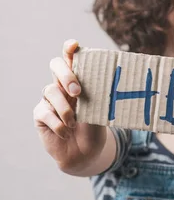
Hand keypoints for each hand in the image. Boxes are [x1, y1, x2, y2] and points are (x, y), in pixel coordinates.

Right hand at [33, 39, 107, 170]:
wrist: (85, 154)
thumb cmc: (95, 129)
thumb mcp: (101, 111)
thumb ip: (99, 96)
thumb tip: (107, 81)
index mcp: (79, 80)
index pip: (72, 58)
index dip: (70, 49)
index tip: (74, 45)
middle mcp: (62, 85)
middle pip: (56, 65)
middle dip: (66, 75)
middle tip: (77, 91)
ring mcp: (49, 99)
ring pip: (50, 90)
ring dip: (65, 109)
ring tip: (74, 123)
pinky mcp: (40, 114)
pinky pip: (45, 112)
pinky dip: (59, 124)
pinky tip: (66, 133)